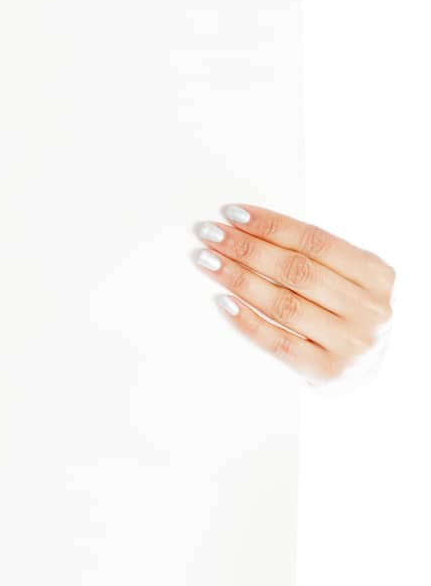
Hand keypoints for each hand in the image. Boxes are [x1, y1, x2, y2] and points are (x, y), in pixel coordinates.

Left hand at [191, 203, 395, 386]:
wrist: (365, 364)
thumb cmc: (343, 306)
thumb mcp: (346, 274)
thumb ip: (311, 253)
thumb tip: (244, 226)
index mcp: (376, 274)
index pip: (315, 241)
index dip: (271, 225)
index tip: (232, 213)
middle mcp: (368, 310)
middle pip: (296, 272)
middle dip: (247, 249)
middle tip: (211, 234)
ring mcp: (350, 343)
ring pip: (284, 305)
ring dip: (239, 279)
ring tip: (208, 261)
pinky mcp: (328, 371)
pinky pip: (278, 343)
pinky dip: (247, 321)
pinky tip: (223, 301)